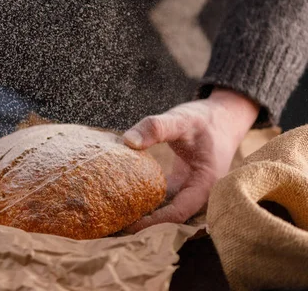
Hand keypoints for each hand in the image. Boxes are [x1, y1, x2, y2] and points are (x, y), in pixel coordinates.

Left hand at [122, 87, 259, 231]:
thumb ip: (156, 127)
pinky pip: (164, 196)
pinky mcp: (182, 183)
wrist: (224, 115)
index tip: (129, 224)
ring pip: (166, 208)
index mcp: (206, 184)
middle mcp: (200, 192)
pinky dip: (147, 198)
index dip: (154, 222)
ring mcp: (191, 189)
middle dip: (145, 223)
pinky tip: (126, 197)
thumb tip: (128, 141)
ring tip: (116, 215)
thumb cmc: (206, 119)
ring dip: (145, 212)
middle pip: (170, 217)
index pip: (178, 213)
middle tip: (115, 224)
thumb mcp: (182, 119)